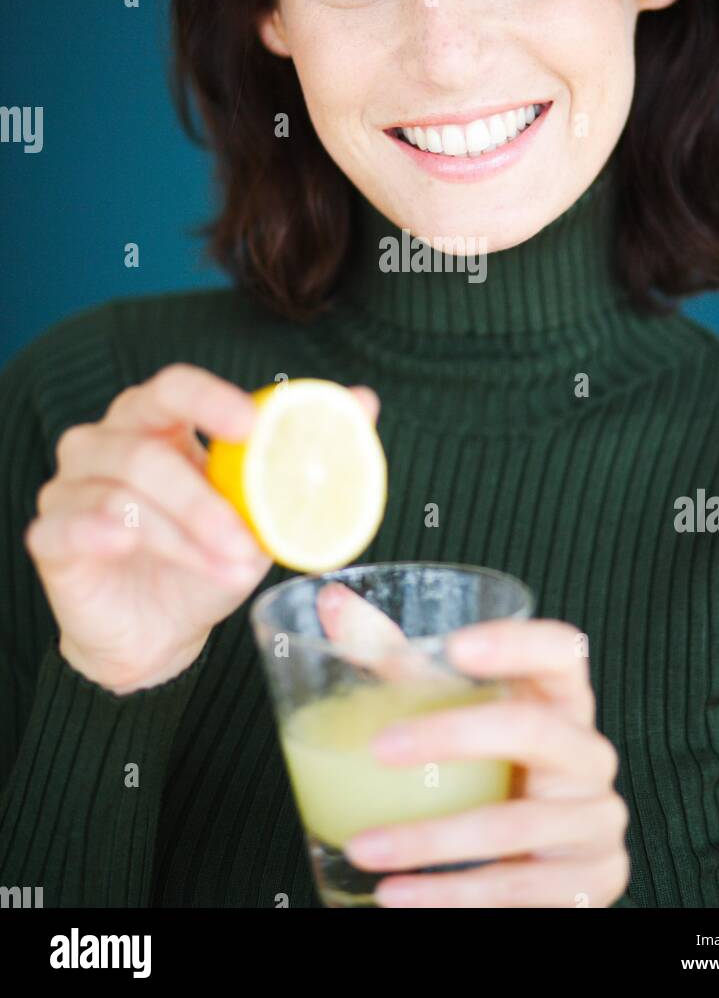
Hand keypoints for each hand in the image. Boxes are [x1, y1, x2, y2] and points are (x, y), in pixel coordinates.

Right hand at [27, 363, 379, 694]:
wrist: (160, 633)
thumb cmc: (208, 557)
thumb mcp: (264, 511)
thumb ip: (303, 453)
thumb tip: (366, 400)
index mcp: (158, 422)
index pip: (175, 388)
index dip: (209, 398)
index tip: (252, 425)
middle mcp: (106, 442)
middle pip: (144, 445)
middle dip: (200, 497)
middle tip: (245, 539)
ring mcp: (72, 488)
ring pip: (120, 493)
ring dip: (179, 535)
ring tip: (225, 571)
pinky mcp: (51, 536)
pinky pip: (69, 526)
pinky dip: (100, 531)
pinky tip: (124, 543)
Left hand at [344, 619, 629, 907]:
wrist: (538, 868)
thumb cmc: (488, 774)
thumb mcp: (450, 715)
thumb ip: (397, 661)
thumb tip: (332, 602)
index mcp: (562, 701)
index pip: (562, 652)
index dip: (517, 643)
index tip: (456, 645)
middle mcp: (589, 754)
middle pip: (535, 730)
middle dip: (452, 736)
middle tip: (380, 748)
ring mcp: (597, 821)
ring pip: (515, 826)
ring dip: (429, 840)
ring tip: (363, 847)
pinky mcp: (594, 885)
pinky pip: (517, 889)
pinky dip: (449, 895)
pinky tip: (397, 895)